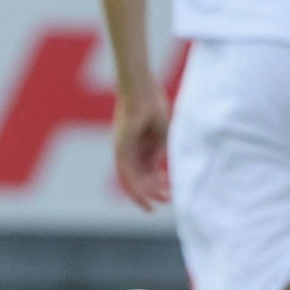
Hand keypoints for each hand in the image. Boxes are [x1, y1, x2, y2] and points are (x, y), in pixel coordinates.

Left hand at [114, 89, 171, 211]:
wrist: (142, 89)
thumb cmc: (152, 104)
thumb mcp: (161, 132)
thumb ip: (159, 149)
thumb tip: (158, 166)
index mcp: (138, 145)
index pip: (145, 170)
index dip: (156, 183)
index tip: (168, 191)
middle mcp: (127, 150)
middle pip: (139, 177)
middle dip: (154, 191)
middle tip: (168, 199)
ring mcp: (122, 150)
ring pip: (131, 180)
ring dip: (146, 192)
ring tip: (161, 201)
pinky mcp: (120, 148)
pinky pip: (126, 173)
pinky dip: (136, 186)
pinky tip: (146, 196)